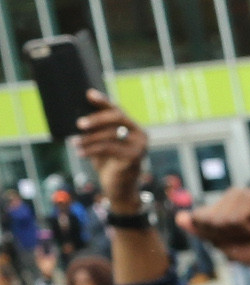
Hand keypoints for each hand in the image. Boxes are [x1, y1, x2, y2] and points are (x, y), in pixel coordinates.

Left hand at [73, 93, 149, 211]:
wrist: (119, 189)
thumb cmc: (108, 164)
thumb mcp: (101, 143)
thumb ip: (96, 129)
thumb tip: (76, 115)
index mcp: (133, 127)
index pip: (117, 109)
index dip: (104, 101)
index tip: (89, 94)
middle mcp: (140, 134)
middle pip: (117, 117)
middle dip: (96, 119)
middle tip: (79, 124)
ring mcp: (139, 146)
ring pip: (110, 134)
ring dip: (89, 138)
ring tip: (75, 143)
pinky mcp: (134, 158)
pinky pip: (108, 148)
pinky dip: (91, 150)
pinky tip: (80, 152)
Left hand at [186, 187, 249, 268]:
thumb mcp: (226, 246)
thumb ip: (202, 232)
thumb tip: (179, 218)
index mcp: (221, 210)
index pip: (196, 219)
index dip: (210, 235)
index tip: (230, 240)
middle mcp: (228, 198)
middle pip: (206, 219)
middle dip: (223, 234)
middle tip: (246, 236)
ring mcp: (241, 195)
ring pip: (219, 217)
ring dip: (236, 232)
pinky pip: (235, 216)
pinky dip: (245, 227)